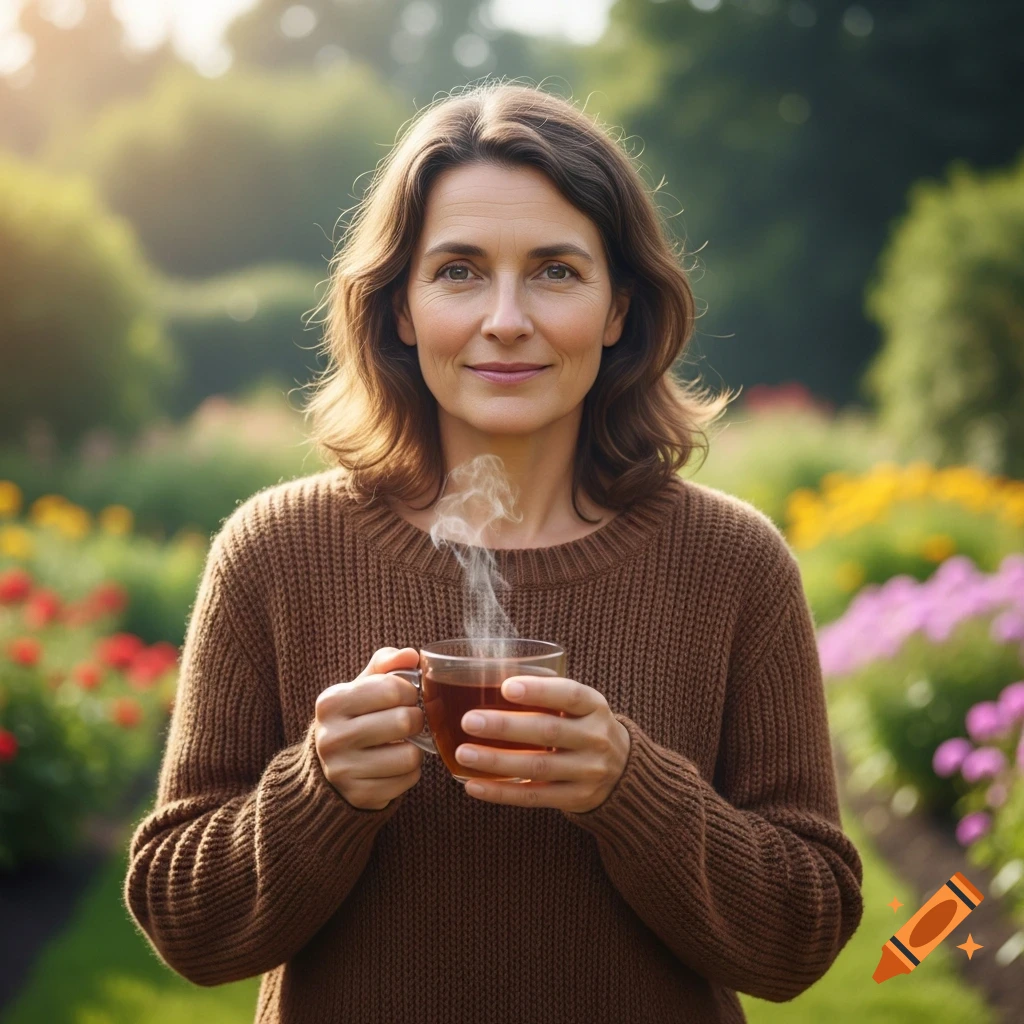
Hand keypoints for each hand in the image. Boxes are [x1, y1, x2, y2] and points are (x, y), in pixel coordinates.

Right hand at [313, 647, 425, 810]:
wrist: (329, 768)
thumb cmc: (355, 717)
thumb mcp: (362, 686)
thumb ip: (386, 664)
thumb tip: (412, 655)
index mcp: (331, 702)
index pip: (392, 688)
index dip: (409, 691)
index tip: (404, 697)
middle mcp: (331, 737)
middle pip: (404, 721)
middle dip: (415, 719)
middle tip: (407, 721)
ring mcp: (342, 770)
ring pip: (410, 755)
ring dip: (415, 748)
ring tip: (400, 744)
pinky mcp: (359, 795)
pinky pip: (408, 780)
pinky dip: (410, 772)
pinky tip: (394, 765)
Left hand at [456, 676, 630, 811]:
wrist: (622, 770)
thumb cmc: (582, 726)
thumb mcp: (579, 705)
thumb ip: (545, 693)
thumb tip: (485, 675)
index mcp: (595, 706)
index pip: (570, 695)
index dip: (539, 690)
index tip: (505, 687)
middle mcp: (595, 738)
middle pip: (549, 731)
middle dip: (505, 726)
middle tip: (469, 720)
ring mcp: (588, 771)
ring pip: (539, 766)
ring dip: (497, 761)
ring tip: (464, 753)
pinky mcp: (575, 798)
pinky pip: (534, 796)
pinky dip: (501, 792)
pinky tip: (474, 785)